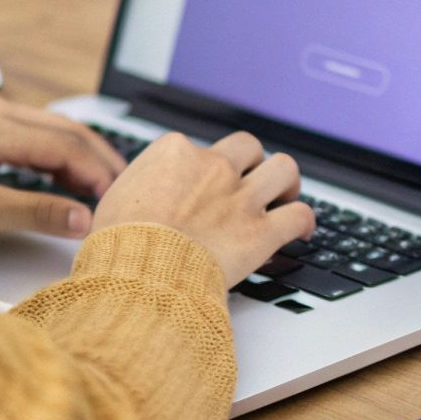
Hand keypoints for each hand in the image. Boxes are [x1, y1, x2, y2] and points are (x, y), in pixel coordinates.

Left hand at [0, 94, 125, 243]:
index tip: (118, 200)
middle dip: (99, 160)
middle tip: (124, 191)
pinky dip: (54, 156)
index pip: (67, 146)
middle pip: (65, 130)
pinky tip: (63, 178)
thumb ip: (35, 211)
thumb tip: (82, 219)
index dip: (98, 174)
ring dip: (78, 157)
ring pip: (50, 131)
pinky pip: (29, 135)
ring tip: (100, 188)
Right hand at [92, 130, 314, 287]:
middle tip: (252, 182)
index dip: (207, 166)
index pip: (202, 146)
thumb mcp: (115, 199)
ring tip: (285, 196)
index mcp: (176, 152)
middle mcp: (213, 167)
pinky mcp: (261, 231)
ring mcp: (240, 197)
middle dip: (253, 163)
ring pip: (284, 169)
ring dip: (287, 182)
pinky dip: (305, 222)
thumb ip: (141, 185)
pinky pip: (299, 215)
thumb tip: (143, 192)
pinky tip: (302, 231)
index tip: (207, 182)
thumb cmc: (120, 243)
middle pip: (248, 147)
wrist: (138, 272)